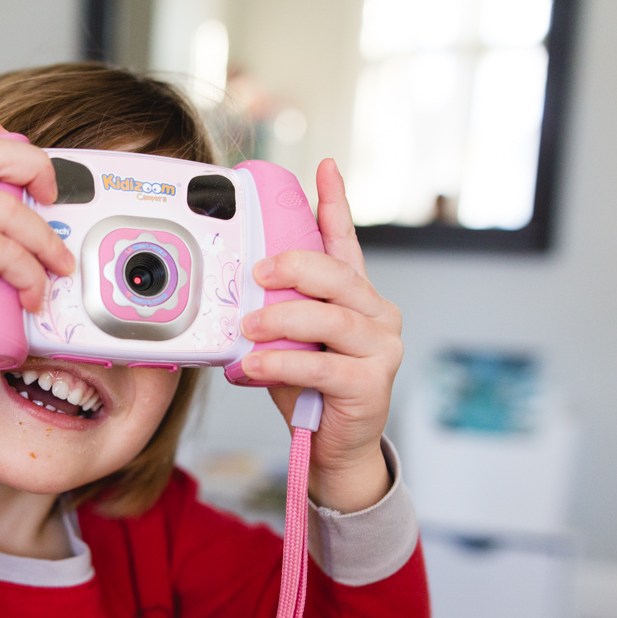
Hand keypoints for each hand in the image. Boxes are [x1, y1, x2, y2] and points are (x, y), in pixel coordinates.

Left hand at [238, 159, 402, 512]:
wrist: (332, 450)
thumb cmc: (308, 390)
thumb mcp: (289, 341)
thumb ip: (277, 310)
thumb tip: (235, 286)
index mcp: (356, 297)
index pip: (346, 242)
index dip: (335, 203)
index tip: (324, 167)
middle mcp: (377, 315)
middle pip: (338, 276)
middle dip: (295, 267)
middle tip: (256, 273)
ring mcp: (381, 348)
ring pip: (331, 319)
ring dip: (283, 320)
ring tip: (249, 328)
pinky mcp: (371, 384)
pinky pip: (322, 365)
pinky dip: (283, 363)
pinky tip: (255, 365)